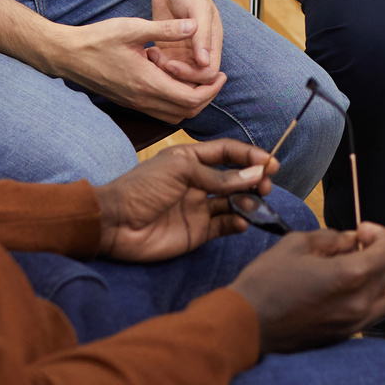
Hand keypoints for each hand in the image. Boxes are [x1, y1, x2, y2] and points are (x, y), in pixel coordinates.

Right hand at [48, 16, 226, 123]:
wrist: (68, 55)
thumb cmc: (98, 39)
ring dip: (191, 102)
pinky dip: (175, 102)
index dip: (212, 90)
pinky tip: (175, 80)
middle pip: (187, 112)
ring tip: (199, 80)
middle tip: (216, 79)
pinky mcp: (129, 102)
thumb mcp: (133, 28)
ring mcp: (135, 103)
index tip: (221, 74)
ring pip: (174, 115)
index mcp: (148, 83)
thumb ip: (166, 28)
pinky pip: (160, 111)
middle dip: (206, 97)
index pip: (191, 99)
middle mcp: (143, 99)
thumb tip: (194, 26)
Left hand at [95, 138, 277, 260]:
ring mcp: (199, 208)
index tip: (270, 163)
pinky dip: (237, 223)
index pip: (228, 152)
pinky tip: (240, 222)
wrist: (115, 224)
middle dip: (254, 180)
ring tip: (252, 204)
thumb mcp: (181, 171)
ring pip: (234, 202)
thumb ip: (219, 176)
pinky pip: (225, 226)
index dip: (250, 155)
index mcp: (191, 160)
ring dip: (248, 201)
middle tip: (266, 186)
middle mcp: (198, 182)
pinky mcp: (198, 232)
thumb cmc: (142, 188)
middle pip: (236, 178)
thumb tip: (255, 174)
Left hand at [150, 0, 224, 84]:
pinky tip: (149, 51)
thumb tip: (205, 61)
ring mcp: (184, 52)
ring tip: (152, 54)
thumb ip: (202, 35)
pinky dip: (157, 64)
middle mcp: (200, 51)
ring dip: (164, 70)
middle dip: (177, 76)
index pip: (208, 73)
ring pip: (178, 75)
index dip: (191, 75)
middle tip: (160, 63)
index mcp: (212, 43)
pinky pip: (165, 66)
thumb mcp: (198, 10)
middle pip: (194, 79)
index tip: (172, 65)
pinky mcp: (170, 49)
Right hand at [232, 221, 384, 351]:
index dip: (381, 235)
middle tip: (347, 248)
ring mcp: (351, 325)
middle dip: (371, 255)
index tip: (363, 231)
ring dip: (372, 281)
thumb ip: (331, 238)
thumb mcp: (296, 244)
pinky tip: (337, 293)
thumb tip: (350, 240)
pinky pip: (367, 316)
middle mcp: (357, 304)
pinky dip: (362, 301)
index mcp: (349, 276)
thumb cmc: (266, 282)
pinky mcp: (341, 338)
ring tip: (348, 273)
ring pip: (382, 298)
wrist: (244, 324)